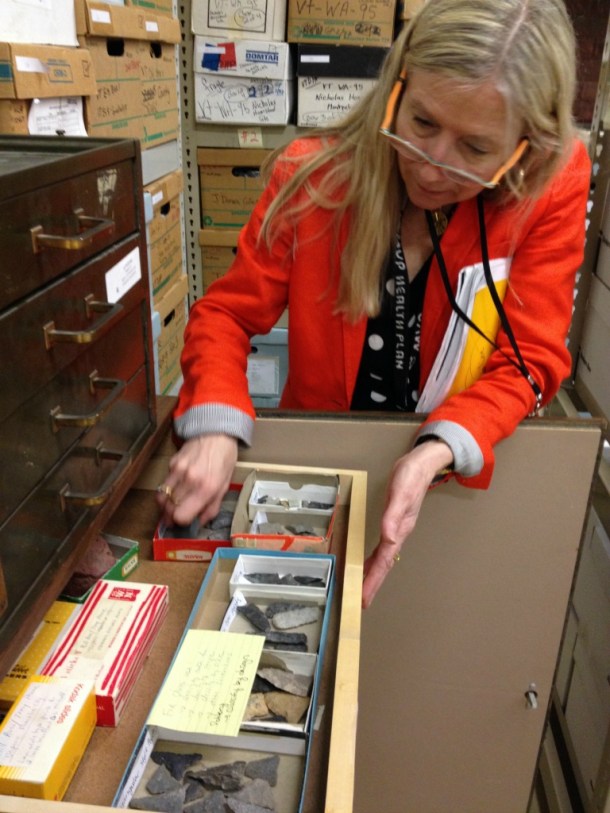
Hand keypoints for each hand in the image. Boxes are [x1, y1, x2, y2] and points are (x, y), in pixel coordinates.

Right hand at [156, 434, 237, 526]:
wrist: (216, 432)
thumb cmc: (225, 459)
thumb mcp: (225, 485)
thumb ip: (212, 506)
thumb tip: (200, 522)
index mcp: (206, 488)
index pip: (181, 515)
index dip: (181, 522)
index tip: (183, 523)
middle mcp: (190, 480)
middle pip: (168, 509)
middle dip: (170, 518)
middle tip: (173, 520)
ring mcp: (178, 471)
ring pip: (161, 498)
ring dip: (164, 507)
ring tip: (170, 509)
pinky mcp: (172, 463)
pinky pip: (164, 484)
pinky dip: (166, 492)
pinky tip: (174, 491)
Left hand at [361, 439, 452, 608]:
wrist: (421, 464)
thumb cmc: (411, 476)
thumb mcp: (401, 492)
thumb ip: (394, 516)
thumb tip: (389, 538)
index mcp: (400, 529)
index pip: (384, 560)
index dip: (374, 579)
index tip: (364, 596)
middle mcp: (398, 532)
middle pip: (384, 565)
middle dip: (373, 584)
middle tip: (361, 602)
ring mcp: (397, 529)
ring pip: (383, 558)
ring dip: (373, 574)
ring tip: (362, 590)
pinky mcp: (393, 522)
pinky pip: (382, 548)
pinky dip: (374, 559)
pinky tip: (368, 564)